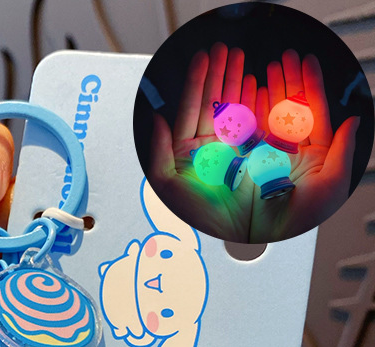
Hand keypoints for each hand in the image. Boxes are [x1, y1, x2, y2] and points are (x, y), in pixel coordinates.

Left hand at [149, 42, 256, 241]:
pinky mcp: (255, 153)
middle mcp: (209, 150)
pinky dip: (256, 99)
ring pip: (233, 107)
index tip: (203, 59)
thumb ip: (159, 152)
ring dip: (235, 81)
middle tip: (222, 50)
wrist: (239, 231)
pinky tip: (255, 81)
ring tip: (237, 57)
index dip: (197, 83)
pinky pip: (255, 120)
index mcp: (187, 154)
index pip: (189, 111)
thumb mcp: (168, 186)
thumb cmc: (201, 216)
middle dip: (217, 74)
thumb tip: (155, 120)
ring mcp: (232, 149)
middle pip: (212, 103)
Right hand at [249, 50, 359, 242]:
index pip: (309, 113)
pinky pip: (235, 127)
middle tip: (284, 57)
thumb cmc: (297, 221)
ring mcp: (256, 155)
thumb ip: (343, 149)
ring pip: (260, 113)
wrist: (261, 238)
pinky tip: (245, 88)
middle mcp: (280, 153)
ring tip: (265, 67)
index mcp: (307, 157)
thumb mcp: (333, 184)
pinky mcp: (232, 161)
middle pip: (283, 108)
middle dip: (285, 81)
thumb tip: (353, 121)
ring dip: (262, 88)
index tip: (306, 62)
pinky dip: (240, 106)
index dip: (309, 86)